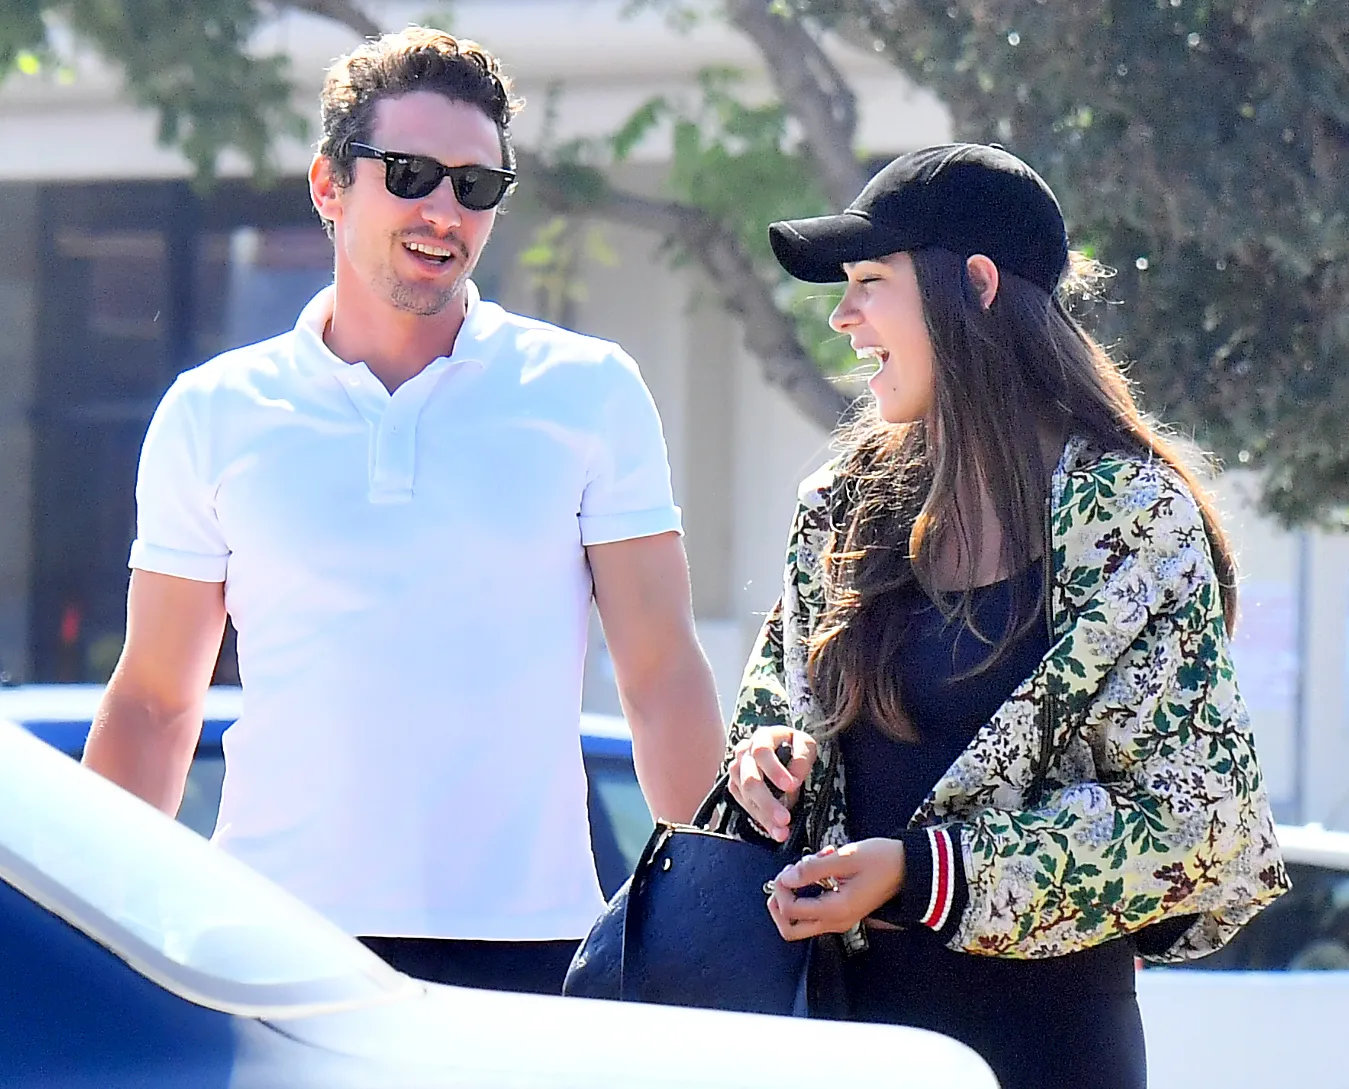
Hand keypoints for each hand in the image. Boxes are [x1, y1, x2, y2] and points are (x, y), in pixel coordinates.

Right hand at [726, 727, 816, 842]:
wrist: (781, 750)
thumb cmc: (793, 747)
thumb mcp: (805, 744)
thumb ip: (802, 756)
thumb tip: (793, 778)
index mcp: (762, 737)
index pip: (762, 751)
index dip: (774, 770)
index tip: (790, 786)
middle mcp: (745, 752)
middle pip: (750, 779)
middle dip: (767, 802)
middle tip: (785, 819)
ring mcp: (737, 770)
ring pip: (745, 795)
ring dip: (763, 816)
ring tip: (781, 831)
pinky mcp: (736, 786)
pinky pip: (744, 805)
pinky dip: (760, 819)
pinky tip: (773, 829)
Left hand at [766, 839, 905, 940]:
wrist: (908, 868)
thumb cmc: (881, 860)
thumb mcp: (844, 858)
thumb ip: (812, 869)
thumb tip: (786, 878)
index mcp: (836, 910)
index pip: (790, 911)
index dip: (781, 888)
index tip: (788, 868)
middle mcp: (835, 921)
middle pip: (790, 930)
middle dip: (779, 903)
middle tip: (786, 878)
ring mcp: (838, 919)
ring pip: (800, 921)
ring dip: (795, 895)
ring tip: (808, 866)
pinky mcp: (841, 911)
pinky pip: (814, 909)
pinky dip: (809, 891)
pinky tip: (820, 866)